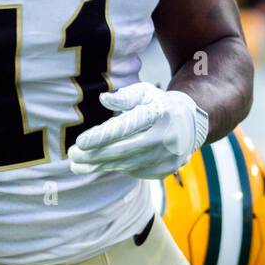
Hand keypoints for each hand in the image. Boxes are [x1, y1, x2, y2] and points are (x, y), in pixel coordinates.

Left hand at [67, 82, 208, 179]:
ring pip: (125, 164)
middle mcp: (164, 137)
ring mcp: (166, 157)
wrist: (191, 125)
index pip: (127, 127)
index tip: (81, 142)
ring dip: (99, 165)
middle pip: (123, 150)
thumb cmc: (159, 105)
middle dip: (94, 155)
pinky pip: (133, 171)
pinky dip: (116, 167)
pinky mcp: (164, 170)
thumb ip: (124, 96)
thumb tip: (103, 99)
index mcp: (158, 114)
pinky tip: (100, 164)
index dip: (102, 136)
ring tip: (77, 164)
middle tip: (72, 155)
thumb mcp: (144, 92)